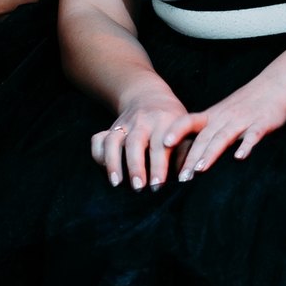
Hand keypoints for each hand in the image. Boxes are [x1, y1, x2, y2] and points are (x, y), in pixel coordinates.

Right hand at [91, 90, 205, 189]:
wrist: (150, 97)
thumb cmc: (174, 123)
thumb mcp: (186, 130)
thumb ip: (187, 151)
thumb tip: (187, 177)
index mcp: (165, 121)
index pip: (161, 144)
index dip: (159, 165)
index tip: (158, 184)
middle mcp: (143, 121)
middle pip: (136, 142)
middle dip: (136, 166)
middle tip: (139, 188)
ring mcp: (125, 124)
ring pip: (113, 141)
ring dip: (113, 163)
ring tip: (116, 183)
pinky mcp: (111, 128)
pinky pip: (99, 139)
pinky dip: (99, 154)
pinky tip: (104, 170)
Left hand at [182, 73, 285, 178]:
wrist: (276, 84)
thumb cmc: (246, 104)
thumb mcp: (222, 115)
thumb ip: (208, 134)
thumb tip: (189, 157)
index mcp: (212, 116)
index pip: (188, 122)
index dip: (176, 131)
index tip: (163, 145)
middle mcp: (224, 118)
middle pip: (204, 138)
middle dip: (191, 158)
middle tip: (181, 178)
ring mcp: (243, 121)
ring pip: (223, 138)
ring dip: (211, 153)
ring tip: (200, 169)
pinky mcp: (262, 124)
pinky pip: (253, 136)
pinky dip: (246, 146)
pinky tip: (240, 157)